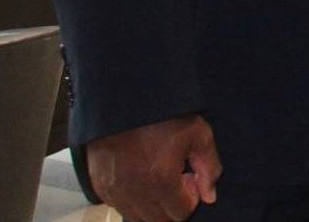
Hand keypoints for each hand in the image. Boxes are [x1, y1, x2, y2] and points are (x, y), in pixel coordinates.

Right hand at [86, 114, 220, 221]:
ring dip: (152, 205)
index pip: (181, 213)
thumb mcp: (198, 133)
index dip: (191, 196)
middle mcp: (135, 192)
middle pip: (159, 220)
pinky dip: (132, 200)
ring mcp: (114, 191)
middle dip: (173, 205)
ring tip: (158, 176)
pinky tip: (140, 176)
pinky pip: (119, 206)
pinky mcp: (99, 186)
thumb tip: (209, 196)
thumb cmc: (165, 114)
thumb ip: (209, 167)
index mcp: (161, 180)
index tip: (189, 175)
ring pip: (138, 217)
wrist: (125, 99)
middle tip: (176, 177)